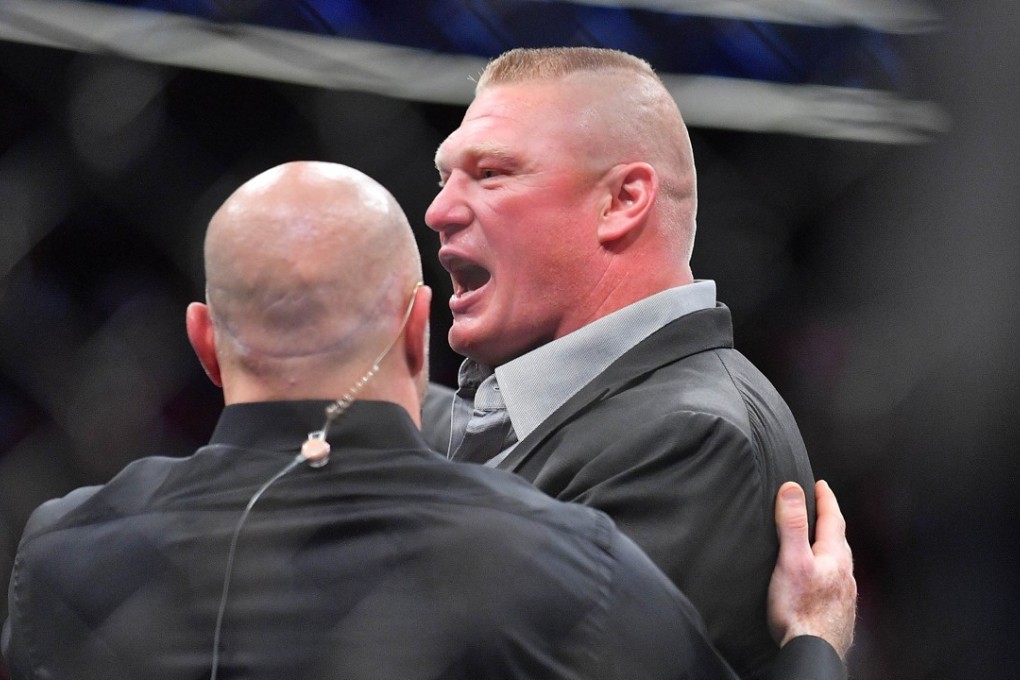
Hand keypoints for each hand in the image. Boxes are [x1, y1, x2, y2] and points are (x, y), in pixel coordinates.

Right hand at [768, 480, 856, 658]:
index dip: (825, 499)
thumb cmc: (800, 611)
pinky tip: (820, 582)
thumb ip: (791, 524)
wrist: (814, 651)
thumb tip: (792, 489)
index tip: (821, 485)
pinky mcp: (839, 612)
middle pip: (839, 539)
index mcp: (834, 556)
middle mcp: (844, 573)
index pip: (832, 518)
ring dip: (831, 547)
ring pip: (840, 562)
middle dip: (830, 521)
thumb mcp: (791, 560)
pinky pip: (837, 582)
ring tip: (820, 542)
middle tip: (822, 508)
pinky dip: (829, 571)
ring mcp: (845, 594)